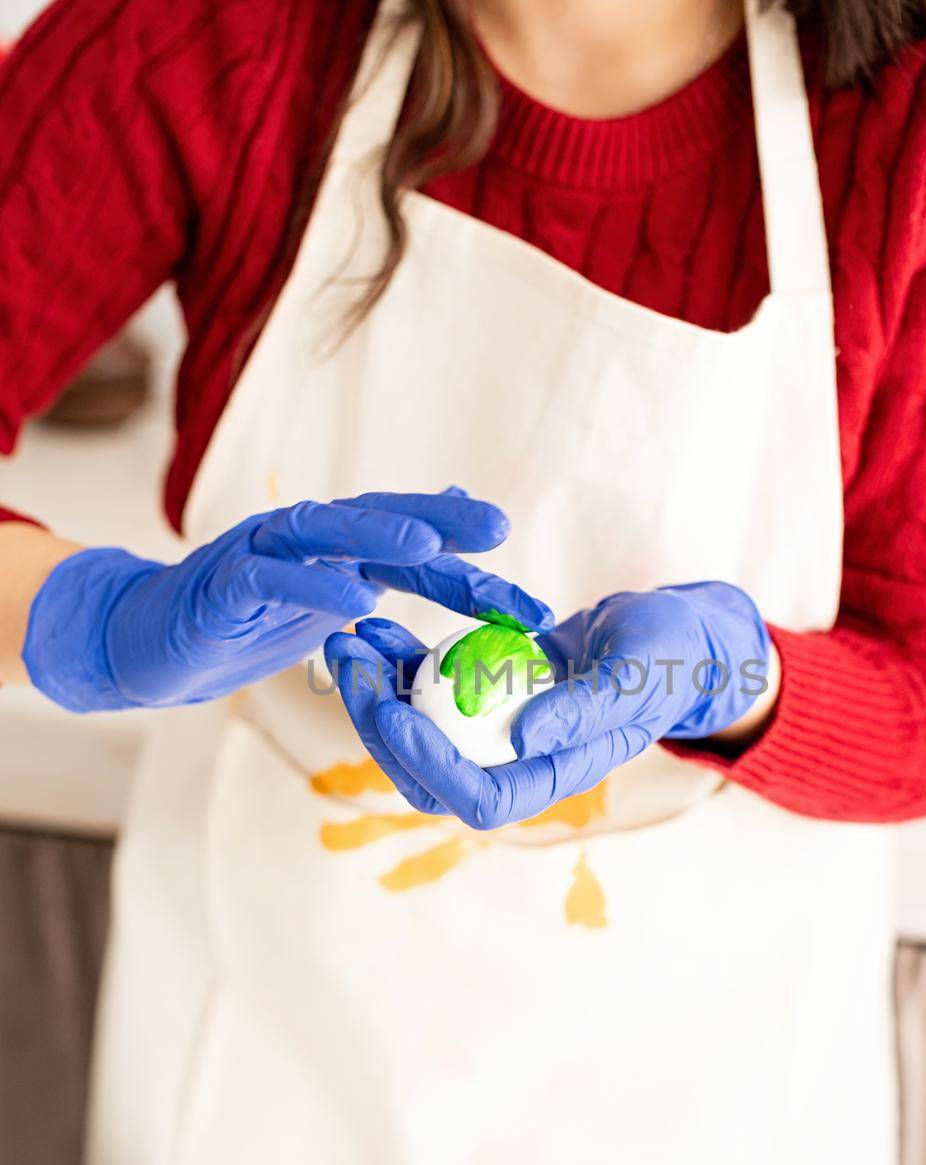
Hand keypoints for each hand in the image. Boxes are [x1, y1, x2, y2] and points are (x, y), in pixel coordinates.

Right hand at [22, 490, 551, 712]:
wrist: (157, 646)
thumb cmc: (252, 621)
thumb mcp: (333, 594)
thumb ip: (391, 565)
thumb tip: (452, 523)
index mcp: (339, 545)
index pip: (414, 547)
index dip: (471, 564)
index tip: (529, 595)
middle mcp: (305, 537)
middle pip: (379, 519)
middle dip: (440, 523)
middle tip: (498, 530)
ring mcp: (261, 553)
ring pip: (323, 531)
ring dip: (375, 533)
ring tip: (426, 545)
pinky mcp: (222, 585)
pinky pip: (269, 579)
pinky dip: (310, 584)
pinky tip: (352, 599)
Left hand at [326, 582, 771, 828]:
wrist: (666, 634)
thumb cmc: (665, 656)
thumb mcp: (636, 674)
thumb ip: (587, 709)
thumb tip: (526, 738)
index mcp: (551, 775)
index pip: (478, 798)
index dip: (430, 765)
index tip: (395, 712)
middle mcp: (512, 763)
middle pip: (426, 771)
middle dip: (378, 724)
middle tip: (350, 663)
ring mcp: (490, 731)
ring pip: (415, 729)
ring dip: (374, 690)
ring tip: (349, 641)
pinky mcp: (479, 695)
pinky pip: (425, 687)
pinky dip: (396, 661)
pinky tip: (374, 626)